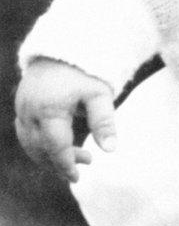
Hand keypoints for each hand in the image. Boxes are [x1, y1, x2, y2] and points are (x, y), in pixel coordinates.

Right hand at [14, 56, 116, 181]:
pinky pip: (25, 133)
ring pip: (29, 143)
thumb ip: (104, 121)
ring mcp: (22, 109)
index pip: (55, 147)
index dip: (66, 164)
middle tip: (86, 161)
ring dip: (48, 156)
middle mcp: (30, 112)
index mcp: (49, 110)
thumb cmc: (85, 71)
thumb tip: (111, 150)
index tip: (77, 177)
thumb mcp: (100, 94)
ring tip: (73, 158)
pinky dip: (38, 145)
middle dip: (60, 161)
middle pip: (40, 148)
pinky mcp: (20, 106)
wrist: (63, 48)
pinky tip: (56, 147)